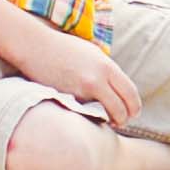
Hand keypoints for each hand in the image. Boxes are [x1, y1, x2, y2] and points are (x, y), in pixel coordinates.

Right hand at [17, 27, 140, 126]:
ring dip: (108, 120)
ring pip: (104, 114)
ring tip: (107, 121)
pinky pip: (84, 113)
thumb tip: (118, 88)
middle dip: (124, 118)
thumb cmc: (64, 49)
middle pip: (121, 108)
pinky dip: (89, 116)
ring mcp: (81, 91)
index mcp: (107, 66)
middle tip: (122, 122)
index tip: (133, 113)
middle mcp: (97, 79)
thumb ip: (106, 71)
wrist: (35, 47)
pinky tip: (88, 115)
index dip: (134, 107)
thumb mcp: (93, 54)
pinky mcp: (67, 99)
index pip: (130, 93)